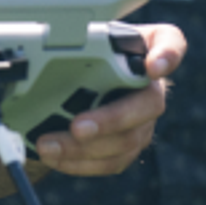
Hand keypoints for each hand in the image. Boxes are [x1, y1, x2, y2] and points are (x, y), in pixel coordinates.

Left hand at [26, 23, 185, 174]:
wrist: (58, 92)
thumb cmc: (70, 60)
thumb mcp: (68, 46)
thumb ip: (67, 46)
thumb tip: (35, 52)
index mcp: (140, 48)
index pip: (170, 42)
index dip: (167, 55)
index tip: (152, 66)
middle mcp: (149, 85)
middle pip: (149, 103)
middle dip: (112, 119)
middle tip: (77, 126)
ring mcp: (142, 119)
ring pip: (127, 140)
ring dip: (84, 148)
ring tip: (47, 145)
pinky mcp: (128, 146)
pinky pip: (112, 161)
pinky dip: (80, 163)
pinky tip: (54, 157)